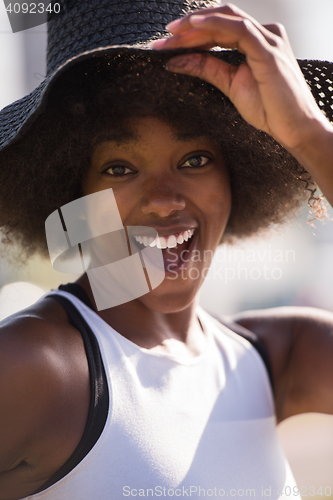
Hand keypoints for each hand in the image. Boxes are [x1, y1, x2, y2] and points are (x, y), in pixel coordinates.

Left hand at [152, 4, 328, 151]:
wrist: (294, 128)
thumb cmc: (269, 109)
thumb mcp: (230, 86)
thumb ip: (207, 70)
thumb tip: (177, 62)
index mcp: (255, 41)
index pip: (217, 30)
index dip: (190, 35)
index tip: (164, 44)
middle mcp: (263, 34)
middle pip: (219, 21)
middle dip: (188, 28)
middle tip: (161, 39)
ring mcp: (267, 39)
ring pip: (225, 20)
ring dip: (195, 25)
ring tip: (170, 34)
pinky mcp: (268, 50)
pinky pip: (238, 29)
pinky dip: (214, 24)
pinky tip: (193, 26)